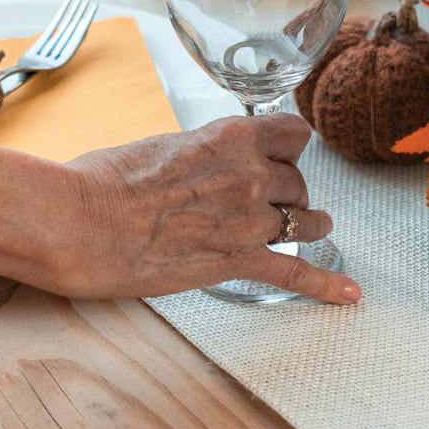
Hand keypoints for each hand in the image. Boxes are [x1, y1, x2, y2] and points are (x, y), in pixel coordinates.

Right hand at [61, 113, 359, 303]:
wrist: (81, 222)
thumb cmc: (103, 182)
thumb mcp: (160, 147)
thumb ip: (197, 156)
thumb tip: (198, 169)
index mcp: (229, 137)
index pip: (292, 134)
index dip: (288, 147)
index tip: (283, 154)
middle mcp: (249, 174)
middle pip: (296, 181)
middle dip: (285, 191)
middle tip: (266, 202)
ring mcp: (248, 220)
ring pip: (303, 221)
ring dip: (306, 225)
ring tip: (313, 227)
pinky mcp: (237, 261)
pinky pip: (294, 274)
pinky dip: (325, 285)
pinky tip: (347, 294)